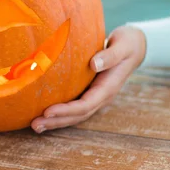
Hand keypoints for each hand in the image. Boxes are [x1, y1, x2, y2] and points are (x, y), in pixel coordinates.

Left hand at [31, 26, 145, 133]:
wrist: (134, 46)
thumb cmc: (128, 44)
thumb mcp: (123, 46)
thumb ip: (110, 56)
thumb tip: (94, 64)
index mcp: (108, 88)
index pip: (86, 104)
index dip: (66, 110)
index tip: (48, 111)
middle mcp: (101, 96)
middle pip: (78, 115)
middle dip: (56, 121)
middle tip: (35, 125)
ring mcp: (95, 96)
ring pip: (75, 114)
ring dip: (55, 121)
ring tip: (35, 125)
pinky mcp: (88, 92)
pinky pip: (73, 106)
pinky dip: (59, 113)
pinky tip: (43, 115)